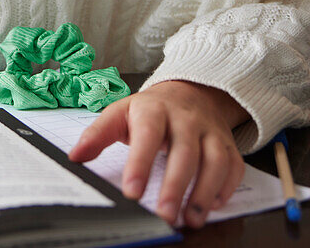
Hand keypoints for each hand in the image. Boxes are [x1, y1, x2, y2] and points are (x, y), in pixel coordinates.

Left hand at [68, 80, 247, 228]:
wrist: (191, 91)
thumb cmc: (151, 109)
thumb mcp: (121, 112)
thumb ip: (98, 134)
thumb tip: (75, 156)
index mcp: (154, 109)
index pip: (147, 135)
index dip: (140, 164)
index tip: (132, 192)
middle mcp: (185, 119)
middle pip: (184, 152)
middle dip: (174, 186)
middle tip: (163, 215)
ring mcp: (209, 131)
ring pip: (214, 160)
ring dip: (203, 192)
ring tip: (190, 219)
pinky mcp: (227, 144)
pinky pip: (234, 166)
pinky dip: (227, 187)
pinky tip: (213, 205)